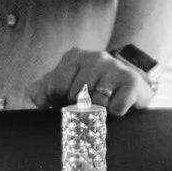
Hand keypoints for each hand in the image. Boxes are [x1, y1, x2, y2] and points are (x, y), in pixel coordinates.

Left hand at [32, 46, 154, 116]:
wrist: (127, 79)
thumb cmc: (89, 84)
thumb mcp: (63, 82)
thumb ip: (42, 89)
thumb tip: (40, 103)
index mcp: (74, 56)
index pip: (56, 88)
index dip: (58, 103)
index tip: (65, 103)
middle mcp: (95, 57)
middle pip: (76, 97)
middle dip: (77, 109)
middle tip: (85, 107)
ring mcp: (114, 67)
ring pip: (96, 104)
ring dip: (97, 112)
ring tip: (101, 106)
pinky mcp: (131, 81)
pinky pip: (116, 108)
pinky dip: (114, 114)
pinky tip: (116, 105)